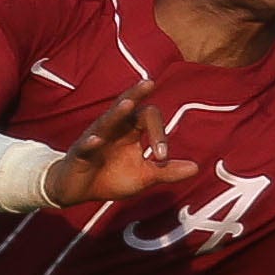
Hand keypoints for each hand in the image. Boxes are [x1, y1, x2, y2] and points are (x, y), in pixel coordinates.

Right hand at [42, 81, 200, 205]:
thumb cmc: (111, 178)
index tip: (163, 157)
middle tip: (149, 82)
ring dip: (117, 113)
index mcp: (130, 130)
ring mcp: (94, 138)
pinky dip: (91, 143)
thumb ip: (167, 171)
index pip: (148, 118)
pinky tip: (96, 140)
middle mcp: (113, 129)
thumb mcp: (143, 177)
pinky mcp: (80, 153)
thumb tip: (196, 168)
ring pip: (106, 121)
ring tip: (127, 103)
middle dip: (137, 93)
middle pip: (125, 105)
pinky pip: (86, 146)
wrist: (78, 192)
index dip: (159, 134)